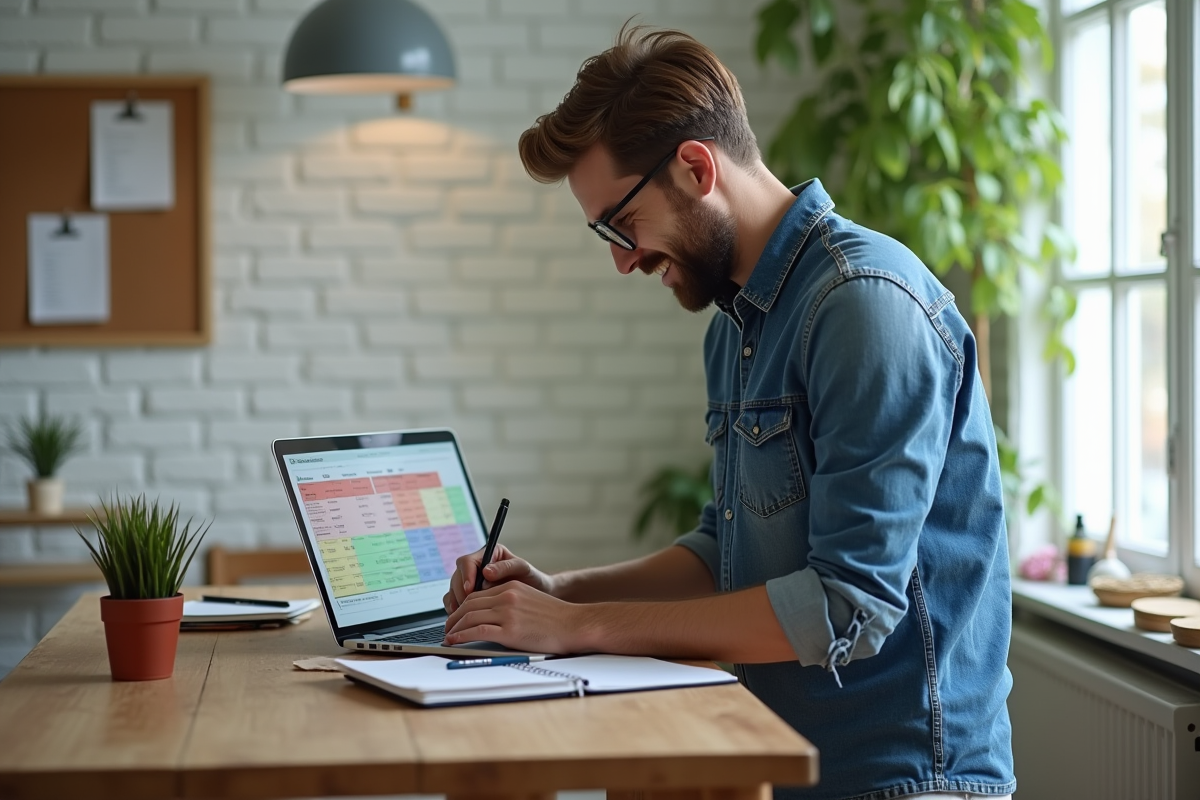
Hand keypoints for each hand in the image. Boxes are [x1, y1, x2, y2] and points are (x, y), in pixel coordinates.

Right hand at [442, 544, 555, 613]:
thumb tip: (486, 572)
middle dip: (460, 592)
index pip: (467, 562)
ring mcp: (471, 581)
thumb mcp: (523, 569)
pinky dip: (456, 609)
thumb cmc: (532, 578)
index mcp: (488, 555)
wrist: (537, 593)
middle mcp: (476, 567)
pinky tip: (463, 619)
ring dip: (456, 602)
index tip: (471, 589)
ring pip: (454, 590)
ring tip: (464, 615)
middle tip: (467, 606)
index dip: (466, 575)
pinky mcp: (469, 596)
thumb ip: (506, 567)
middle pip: (457, 577)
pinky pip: (455, 600)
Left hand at [443, 581, 586, 653]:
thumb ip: (510, 603)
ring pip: (470, 617)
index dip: (462, 606)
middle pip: (469, 604)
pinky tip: (455, 641)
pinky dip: (461, 636)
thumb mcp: (530, 601)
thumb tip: (489, 617)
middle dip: (454, 617)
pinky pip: (477, 631)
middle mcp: (507, 596)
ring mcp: (508, 612)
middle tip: (447, 627)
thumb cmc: (556, 618)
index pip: (477, 594)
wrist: (574, 625)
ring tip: (448, 636)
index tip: (456, 616)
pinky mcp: (510, 630)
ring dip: (454, 627)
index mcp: (511, 587)